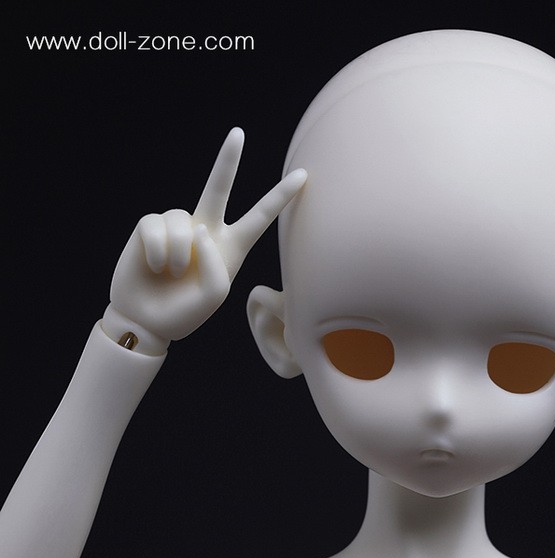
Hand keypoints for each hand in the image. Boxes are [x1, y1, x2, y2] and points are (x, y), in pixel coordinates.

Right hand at [108, 128, 305, 342]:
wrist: (145, 321)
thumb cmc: (183, 312)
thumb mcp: (214, 297)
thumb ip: (218, 265)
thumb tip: (198, 228)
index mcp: (230, 247)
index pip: (259, 218)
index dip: (280, 198)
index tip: (303, 175)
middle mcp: (205, 230)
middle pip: (218, 188)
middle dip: (227, 160)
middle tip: (238, 134)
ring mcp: (178, 226)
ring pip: (183, 223)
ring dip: (179, 255)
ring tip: (173, 274)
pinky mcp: (150, 226)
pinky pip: (156, 228)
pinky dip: (157, 251)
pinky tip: (155, 267)